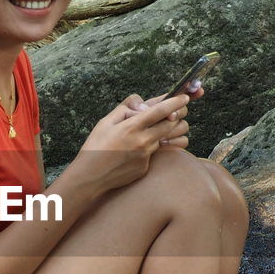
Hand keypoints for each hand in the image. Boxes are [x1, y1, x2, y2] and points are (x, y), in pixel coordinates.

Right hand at [73, 93, 189, 192]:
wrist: (90, 177)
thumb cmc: (95, 147)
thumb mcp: (105, 122)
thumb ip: (125, 109)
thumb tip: (142, 104)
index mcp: (131, 127)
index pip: (161, 110)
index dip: (176, 102)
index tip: (184, 97)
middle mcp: (142, 141)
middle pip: (171, 125)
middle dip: (176, 116)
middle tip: (173, 112)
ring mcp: (146, 156)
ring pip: (165, 139)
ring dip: (164, 133)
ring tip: (151, 131)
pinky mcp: (146, 168)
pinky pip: (154, 154)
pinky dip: (149, 148)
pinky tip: (134, 151)